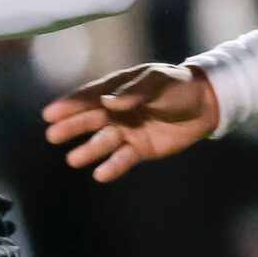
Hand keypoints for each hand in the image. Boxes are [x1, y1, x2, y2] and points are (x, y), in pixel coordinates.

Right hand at [42, 61, 219, 181]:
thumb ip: (134, 92)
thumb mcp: (158, 82)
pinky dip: (112, 166)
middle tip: (52, 135)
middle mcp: (118, 111)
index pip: (90, 96)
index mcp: (118, 89)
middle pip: (91, 119)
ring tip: (73, 160)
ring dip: (89, 150)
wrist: (206, 105)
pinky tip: (100, 174)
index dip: (71, 104)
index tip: (51, 113)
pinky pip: (123, 159)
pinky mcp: (140, 149)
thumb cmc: (179, 86)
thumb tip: (107, 102)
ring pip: (103, 141)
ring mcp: (128, 130)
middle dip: (72, 127)